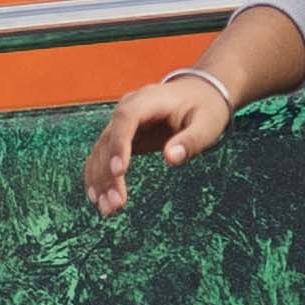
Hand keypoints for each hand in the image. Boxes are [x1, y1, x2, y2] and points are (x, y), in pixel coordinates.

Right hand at [81, 73, 232, 218]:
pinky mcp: (120, 137)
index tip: (119, 171)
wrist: (199, 94)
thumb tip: (171, 158)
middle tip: (115, 204)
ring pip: (101, 151)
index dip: (119, 143)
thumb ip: (191, 140)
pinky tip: (97, 199)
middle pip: (109, 139)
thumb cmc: (205, 108)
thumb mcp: (207, 124)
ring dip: (100, 180)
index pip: (127, 118)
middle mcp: (128, 108)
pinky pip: (102, 156)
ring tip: (108, 210)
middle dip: (108, 173)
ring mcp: (121, 122)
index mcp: (150, 99)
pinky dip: (98, 177)